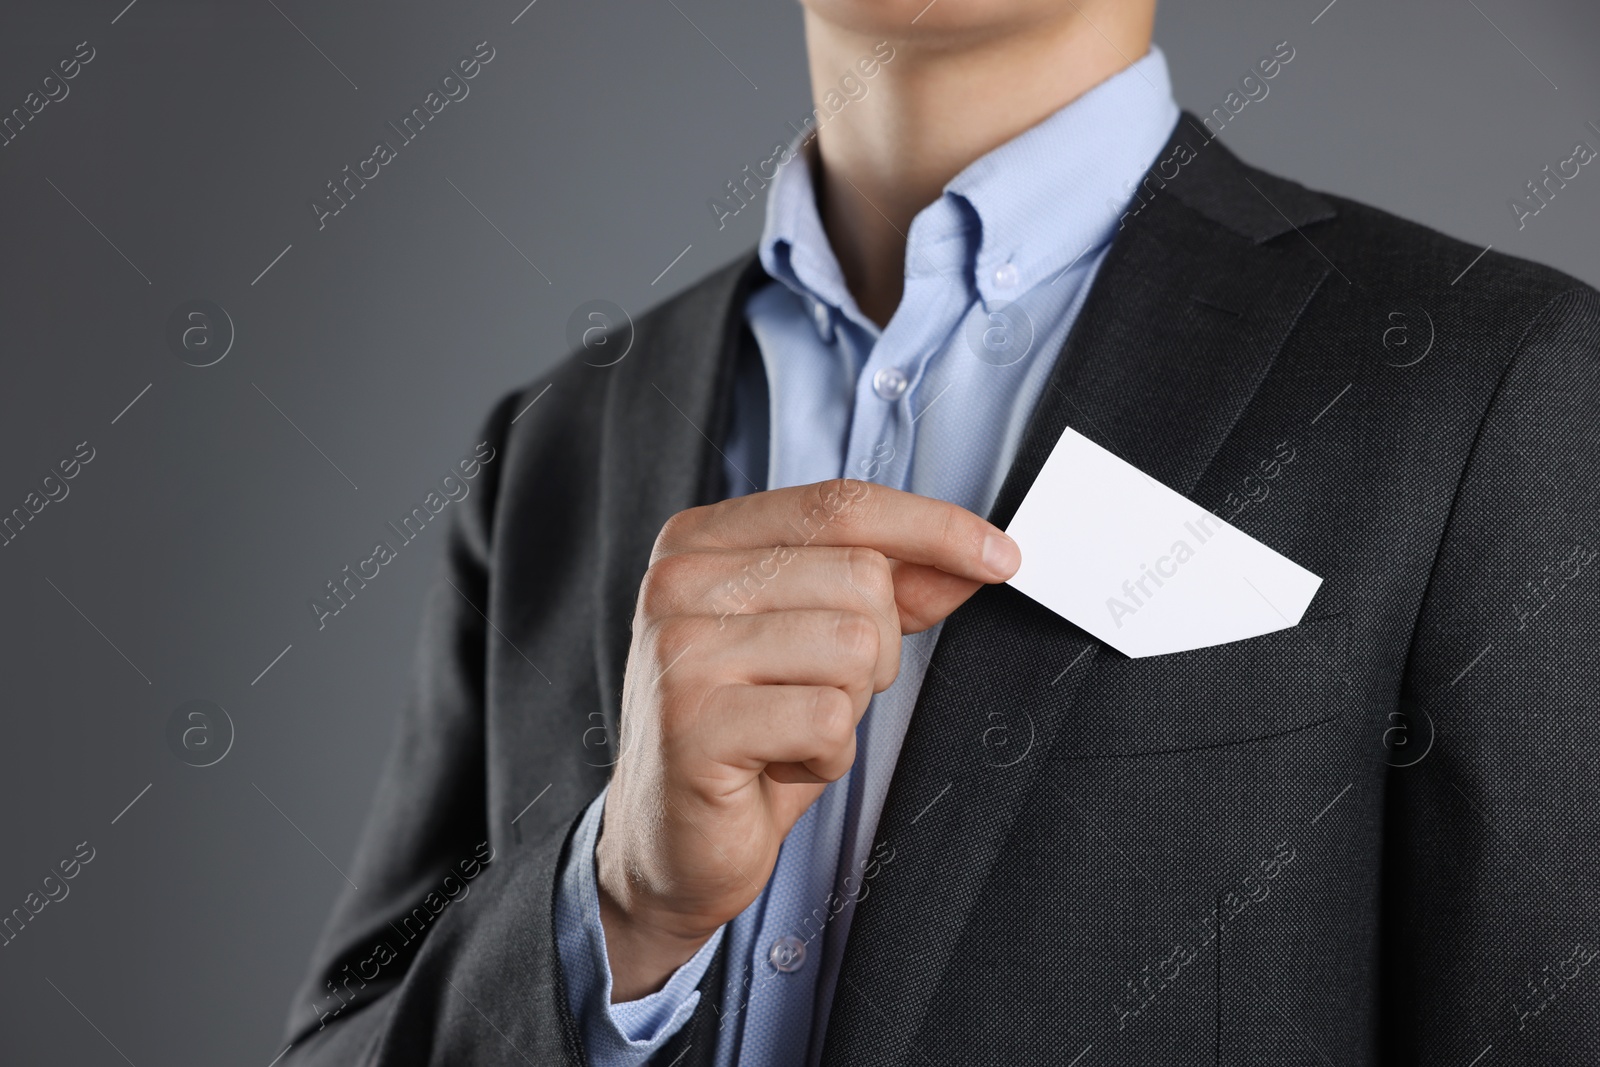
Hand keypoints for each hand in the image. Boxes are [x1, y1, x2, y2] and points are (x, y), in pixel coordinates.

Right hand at [595, 478, 1019, 1000]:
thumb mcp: (820, 645)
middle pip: (860, 576)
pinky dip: (827, 755)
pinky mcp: (692, 722)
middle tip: (814, 694)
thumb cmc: (748, 737)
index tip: (1000, 556)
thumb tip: (978, 557)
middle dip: (874, 650)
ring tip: (789, 731)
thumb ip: (891, 591)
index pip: (839, 505)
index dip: (931, 526)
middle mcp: (678, 581)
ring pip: (852, 645)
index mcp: (701, 541)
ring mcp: (679, 650)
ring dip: (848, 707)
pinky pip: (828, 717)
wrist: (670, 843)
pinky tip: (776, 766)